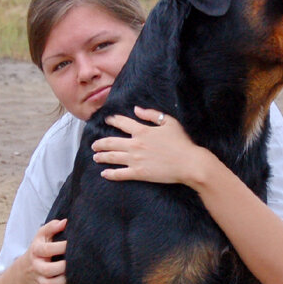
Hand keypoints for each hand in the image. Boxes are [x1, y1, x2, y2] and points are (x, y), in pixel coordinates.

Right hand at [22, 218, 69, 283]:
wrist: (25, 269)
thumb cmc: (39, 248)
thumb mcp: (41, 235)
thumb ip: (52, 227)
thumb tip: (65, 222)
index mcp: (36, 251)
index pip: (46, 250)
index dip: (60, 247)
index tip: (72, 243)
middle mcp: (37, 266)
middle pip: (47, 270)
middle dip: (62, 267)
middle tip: (75, 262)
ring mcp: (40, 280)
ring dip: (64, 281)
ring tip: (76, 275)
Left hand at [92, 107, 210, 185]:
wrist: (188, 163)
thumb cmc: (181, 142)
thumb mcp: (169, 122)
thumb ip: (151, 115)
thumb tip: (136, 109)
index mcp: (142, 131)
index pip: (123, 123)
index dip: (113, 120)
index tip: (107, 120)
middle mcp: (135, 144)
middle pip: (111, 142)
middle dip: (100, 143)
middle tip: (94, 144)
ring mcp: (135, 160)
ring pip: (112, 157)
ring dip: (101, 156)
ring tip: (95, 156)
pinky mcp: (138, 173)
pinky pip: (120, 174)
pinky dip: (110, 174)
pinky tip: (104, 173)